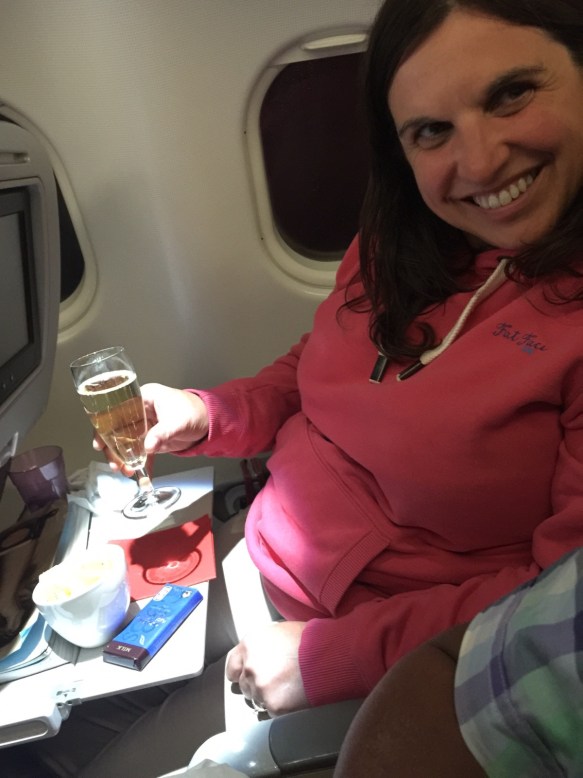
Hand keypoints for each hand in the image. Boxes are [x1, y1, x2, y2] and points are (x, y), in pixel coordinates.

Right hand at [93, 383, 208, 475]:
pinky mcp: (152, 438)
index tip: (100, 443)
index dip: (105, 426)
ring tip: (125, 471)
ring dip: (124, 458)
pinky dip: (140, 462)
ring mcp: (144, 425)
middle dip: (114, 448)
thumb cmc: (196, 412)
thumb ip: (162, 433)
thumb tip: (147, 447)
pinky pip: (141, 451)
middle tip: (115, 463)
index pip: (116, 411)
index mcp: (143, 397)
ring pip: (126, 442)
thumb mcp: (178, 422)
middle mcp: (140, 410)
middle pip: (117, 429)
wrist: (211, 422)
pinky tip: (139, 475)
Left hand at [226, 621, 308, 716]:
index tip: (246, 675)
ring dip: (268, 698)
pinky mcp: (273, 705)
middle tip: (276, 682)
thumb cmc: (309, 639)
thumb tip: (259, 654)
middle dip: (257, 685)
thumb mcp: (280, 630)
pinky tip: (293, 699)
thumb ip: (263, 644)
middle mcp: (250, 666)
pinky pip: (271, 713)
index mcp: (250, 644)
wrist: (328, 655)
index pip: (232, 666)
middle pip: (244, 685)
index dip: (240, 671)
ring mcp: (260, 687)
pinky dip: (280, 709)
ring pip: (256, 700)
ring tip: (287, 690)